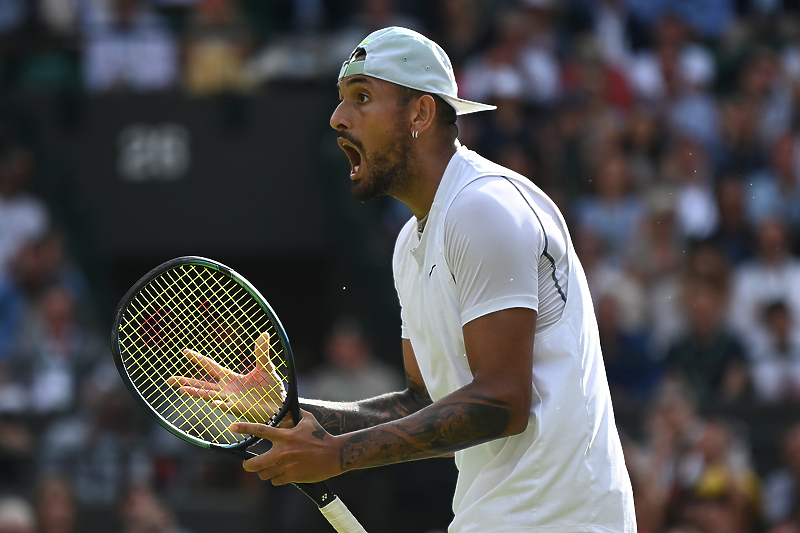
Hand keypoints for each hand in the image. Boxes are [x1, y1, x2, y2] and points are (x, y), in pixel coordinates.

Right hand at [167, 332, 285, 422]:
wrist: (281, 407)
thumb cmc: (272, 389)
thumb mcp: (266, 368)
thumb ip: (262, 353)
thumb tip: (264, 334)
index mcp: (231, 378)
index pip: (211, 367)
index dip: (198, 359)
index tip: (185, 352)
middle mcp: (227, 390)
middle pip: (202, 384)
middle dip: (186, 382)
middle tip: (170, 380)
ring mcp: (231, 400)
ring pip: (209, 396)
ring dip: (196, 393)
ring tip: (182, 390)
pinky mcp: (240, 409)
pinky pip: (227, 407)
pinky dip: (221, 404)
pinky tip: (214, 402)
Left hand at [231, 410, 343, 484]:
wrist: (335, 454)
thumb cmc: (321, 436)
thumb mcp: (308, 421)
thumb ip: (296, 414)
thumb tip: (290, 405)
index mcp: (285, 436)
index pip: (260, 430)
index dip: (244, 428)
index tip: (232, 427)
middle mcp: (283, 451)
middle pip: (255, 463)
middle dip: (248, 465)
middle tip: (248, 465)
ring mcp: (287, 465)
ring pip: (264, 474)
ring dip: (266, 472)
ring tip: (271, 469)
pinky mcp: (292, 477)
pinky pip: (276, 481)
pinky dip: (278, 479)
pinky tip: (285, 474)